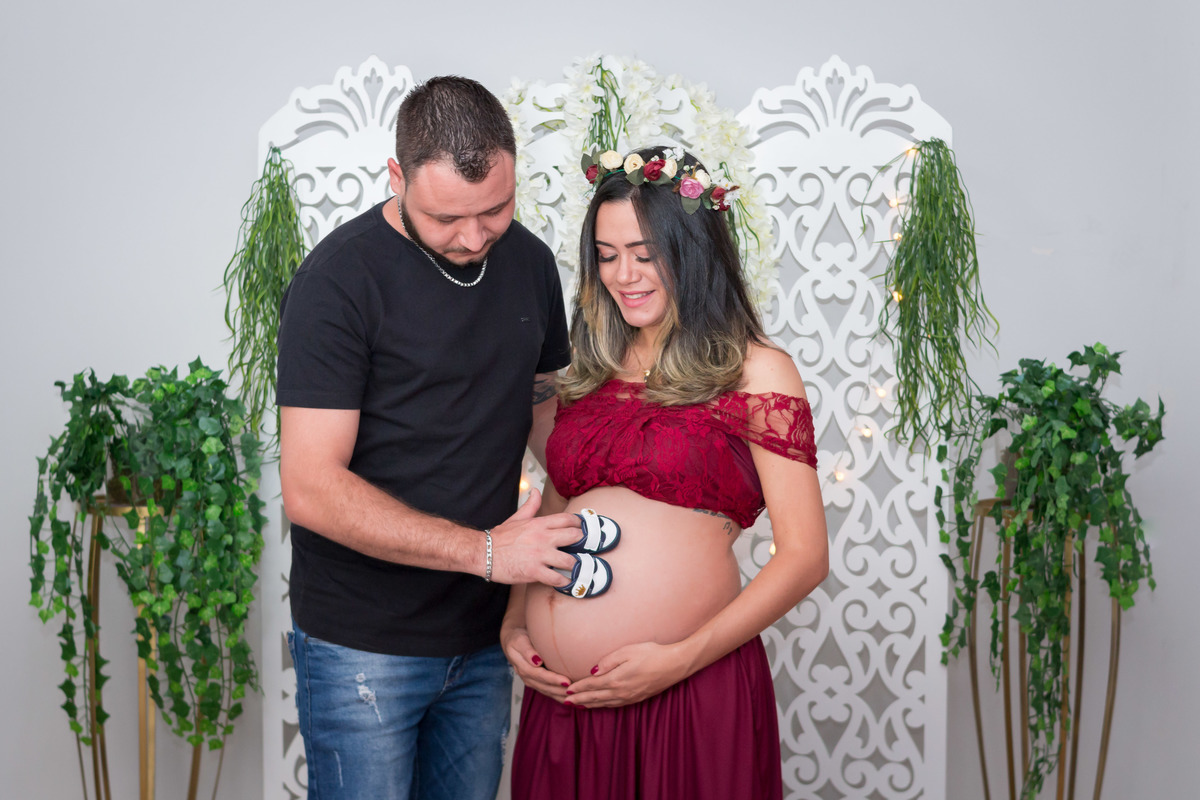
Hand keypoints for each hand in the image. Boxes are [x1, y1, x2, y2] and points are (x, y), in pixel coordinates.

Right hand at [488, 489, 580, 585]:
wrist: (483, 553)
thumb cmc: (500, 537)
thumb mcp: (517, 518)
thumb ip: (531, 506)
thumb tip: (536, 491)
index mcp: (539, 524)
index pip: (567, 519)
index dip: (579, 524)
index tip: (583, 529)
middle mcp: (542, 538)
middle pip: (573, 536)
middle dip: (583, 542)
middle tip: (585, 548)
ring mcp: (539, 555)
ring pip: (569, 560)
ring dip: (576, 565)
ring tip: (579, 568)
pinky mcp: (534, 571)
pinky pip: (556, 578)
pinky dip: (564, 581)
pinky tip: (566, 582)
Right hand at [500, 624, 569, 701]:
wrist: (514, 643)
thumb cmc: (518, 639)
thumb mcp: (519, 640)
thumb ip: (527, 650)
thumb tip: (536, 661)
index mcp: (523, 667)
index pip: (539, 675)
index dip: (553, 679)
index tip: (566, 681)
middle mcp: (528, 678)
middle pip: (545, 687)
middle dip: (561, 691)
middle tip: (576, 691)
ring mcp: (533, 682)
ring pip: (548, 692)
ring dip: (562, 696)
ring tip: (576, 698)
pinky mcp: (538, 683)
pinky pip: (550, 692)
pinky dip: (560, 697)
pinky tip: (572, 699)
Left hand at [563, 641, 690, 708]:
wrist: (674, 665)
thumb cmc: (652, 653)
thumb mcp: (628, 651)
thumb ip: (608, 661)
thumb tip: (592, 671)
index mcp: (616, 679)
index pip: (592, 685)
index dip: (578, 688)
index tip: (566, 690)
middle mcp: (621, 692)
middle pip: (595, 698)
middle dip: (579, 699)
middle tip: (565, 702)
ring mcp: (629, 697)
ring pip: (604, 703)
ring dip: (589, 705)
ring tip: (577, 705)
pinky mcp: (636, 698)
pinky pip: (614, 705)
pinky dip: (602, 705)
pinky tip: (599, 704)